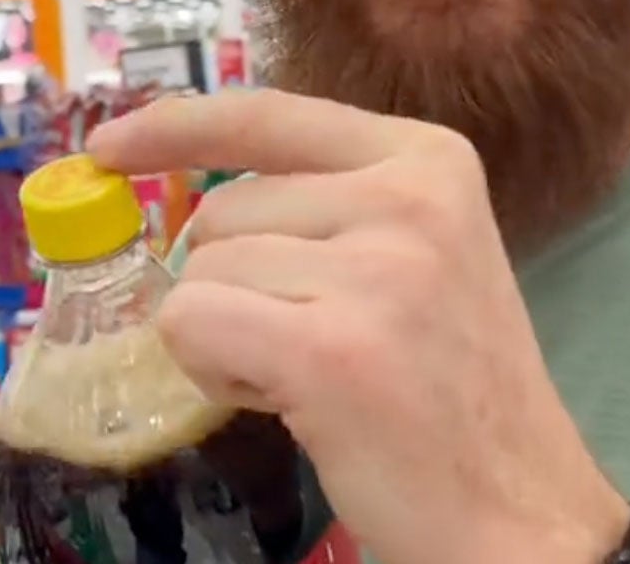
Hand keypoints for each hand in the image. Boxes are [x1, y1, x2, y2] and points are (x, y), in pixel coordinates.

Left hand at [89, 89, 629, 563]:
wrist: (521, 514)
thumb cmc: (449, 393)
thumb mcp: (413, 257)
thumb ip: (324, 208)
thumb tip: (187, 195)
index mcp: (428, 160)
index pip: (265, 114)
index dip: (173, 128)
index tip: (108, 148)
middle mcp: (408, 199)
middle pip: (220, 210)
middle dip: (236, 284)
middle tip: (318, 346)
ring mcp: (375, 271)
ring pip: (201, 273)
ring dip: (229, 336)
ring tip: (315, 379)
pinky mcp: (330, 349)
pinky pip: (191, 324)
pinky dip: (213, 370)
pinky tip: (289, 401)